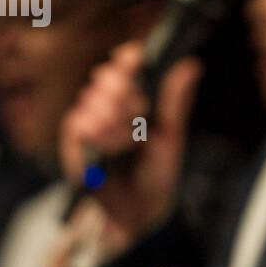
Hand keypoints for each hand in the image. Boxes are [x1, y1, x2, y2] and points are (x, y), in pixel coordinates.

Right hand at [59, 41, 202, 242]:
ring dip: (115, 120)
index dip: (128, 60)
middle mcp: (107, 105)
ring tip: (129, 143)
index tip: (136, 57)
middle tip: (139, 113)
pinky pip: (79, 122)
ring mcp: (88, 120)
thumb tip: (192, 65)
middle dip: (124, 92)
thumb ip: (174, 100)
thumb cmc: (155, 171)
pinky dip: (98, 135)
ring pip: (93, 99)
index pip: (125, 66)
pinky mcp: (73, 140)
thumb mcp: (170, 135)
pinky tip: (110, 148)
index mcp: (133, 100)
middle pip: (107, 77)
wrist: (139, 209)